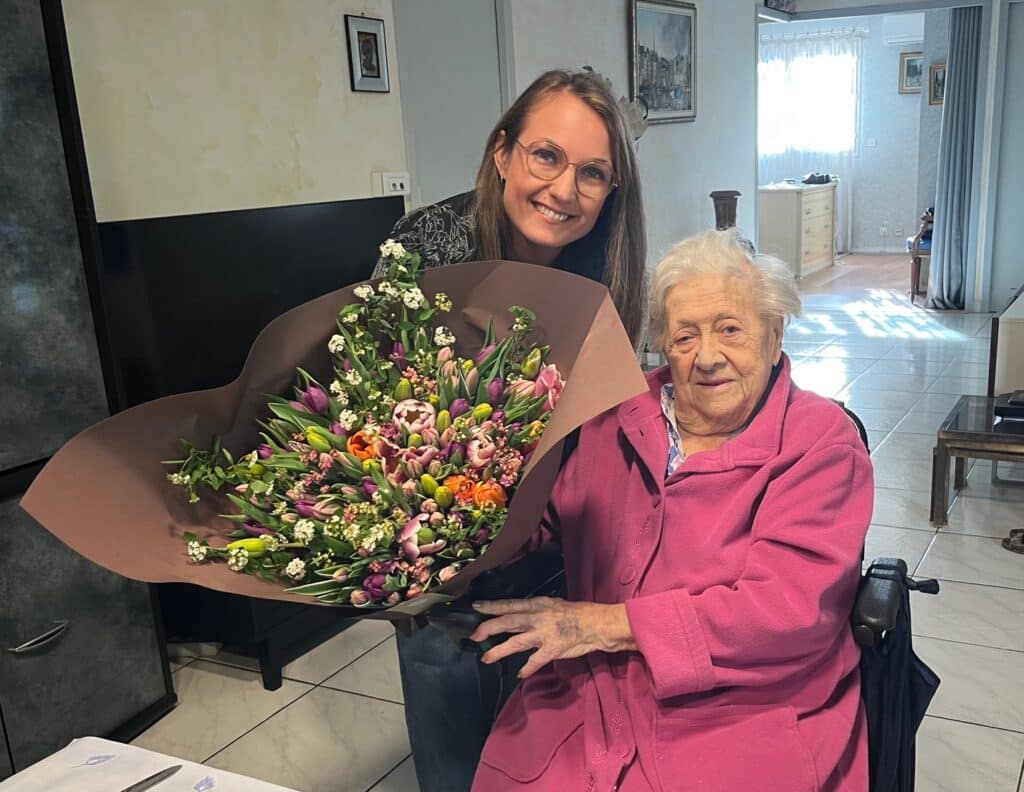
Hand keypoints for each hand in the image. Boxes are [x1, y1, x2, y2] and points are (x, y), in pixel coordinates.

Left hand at [470, 597, 635, 678]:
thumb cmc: (577, 614)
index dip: (492, 606)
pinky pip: (535, 660)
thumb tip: (520, 616)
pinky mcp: (553, 649)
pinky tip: (520, 673)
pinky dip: (527, 668)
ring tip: (486, 658)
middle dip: (488, 628)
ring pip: (516, 642)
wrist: (597, 624)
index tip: (476, 607)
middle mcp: (538, 617)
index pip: (510, 605)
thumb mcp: (554, 605)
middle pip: (507, 622)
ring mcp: (544, 634)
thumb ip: (537, 611)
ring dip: (499, 651)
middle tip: (473, 635)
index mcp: (538, 605)